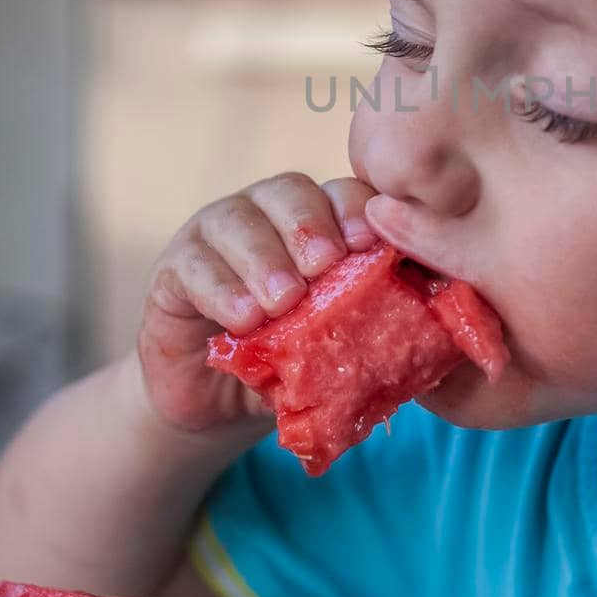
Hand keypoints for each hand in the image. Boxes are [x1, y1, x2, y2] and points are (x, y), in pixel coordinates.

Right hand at [137, 172, 376, 433]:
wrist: (220, 404)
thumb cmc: (294, 363)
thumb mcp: (336, 342)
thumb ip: (370, 323)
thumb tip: (422, 323)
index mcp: (319, 221)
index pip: (341, 193)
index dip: (356, 210)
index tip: (368, 243)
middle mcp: (267, 213)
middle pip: (289, 192)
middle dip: (309, 225)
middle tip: (324, 266)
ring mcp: (215, 234)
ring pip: (238, 221)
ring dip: (264, 258)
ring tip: (283, 301)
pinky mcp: (174, 268)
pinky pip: (194, 264)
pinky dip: (220, 288)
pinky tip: (242, 319)